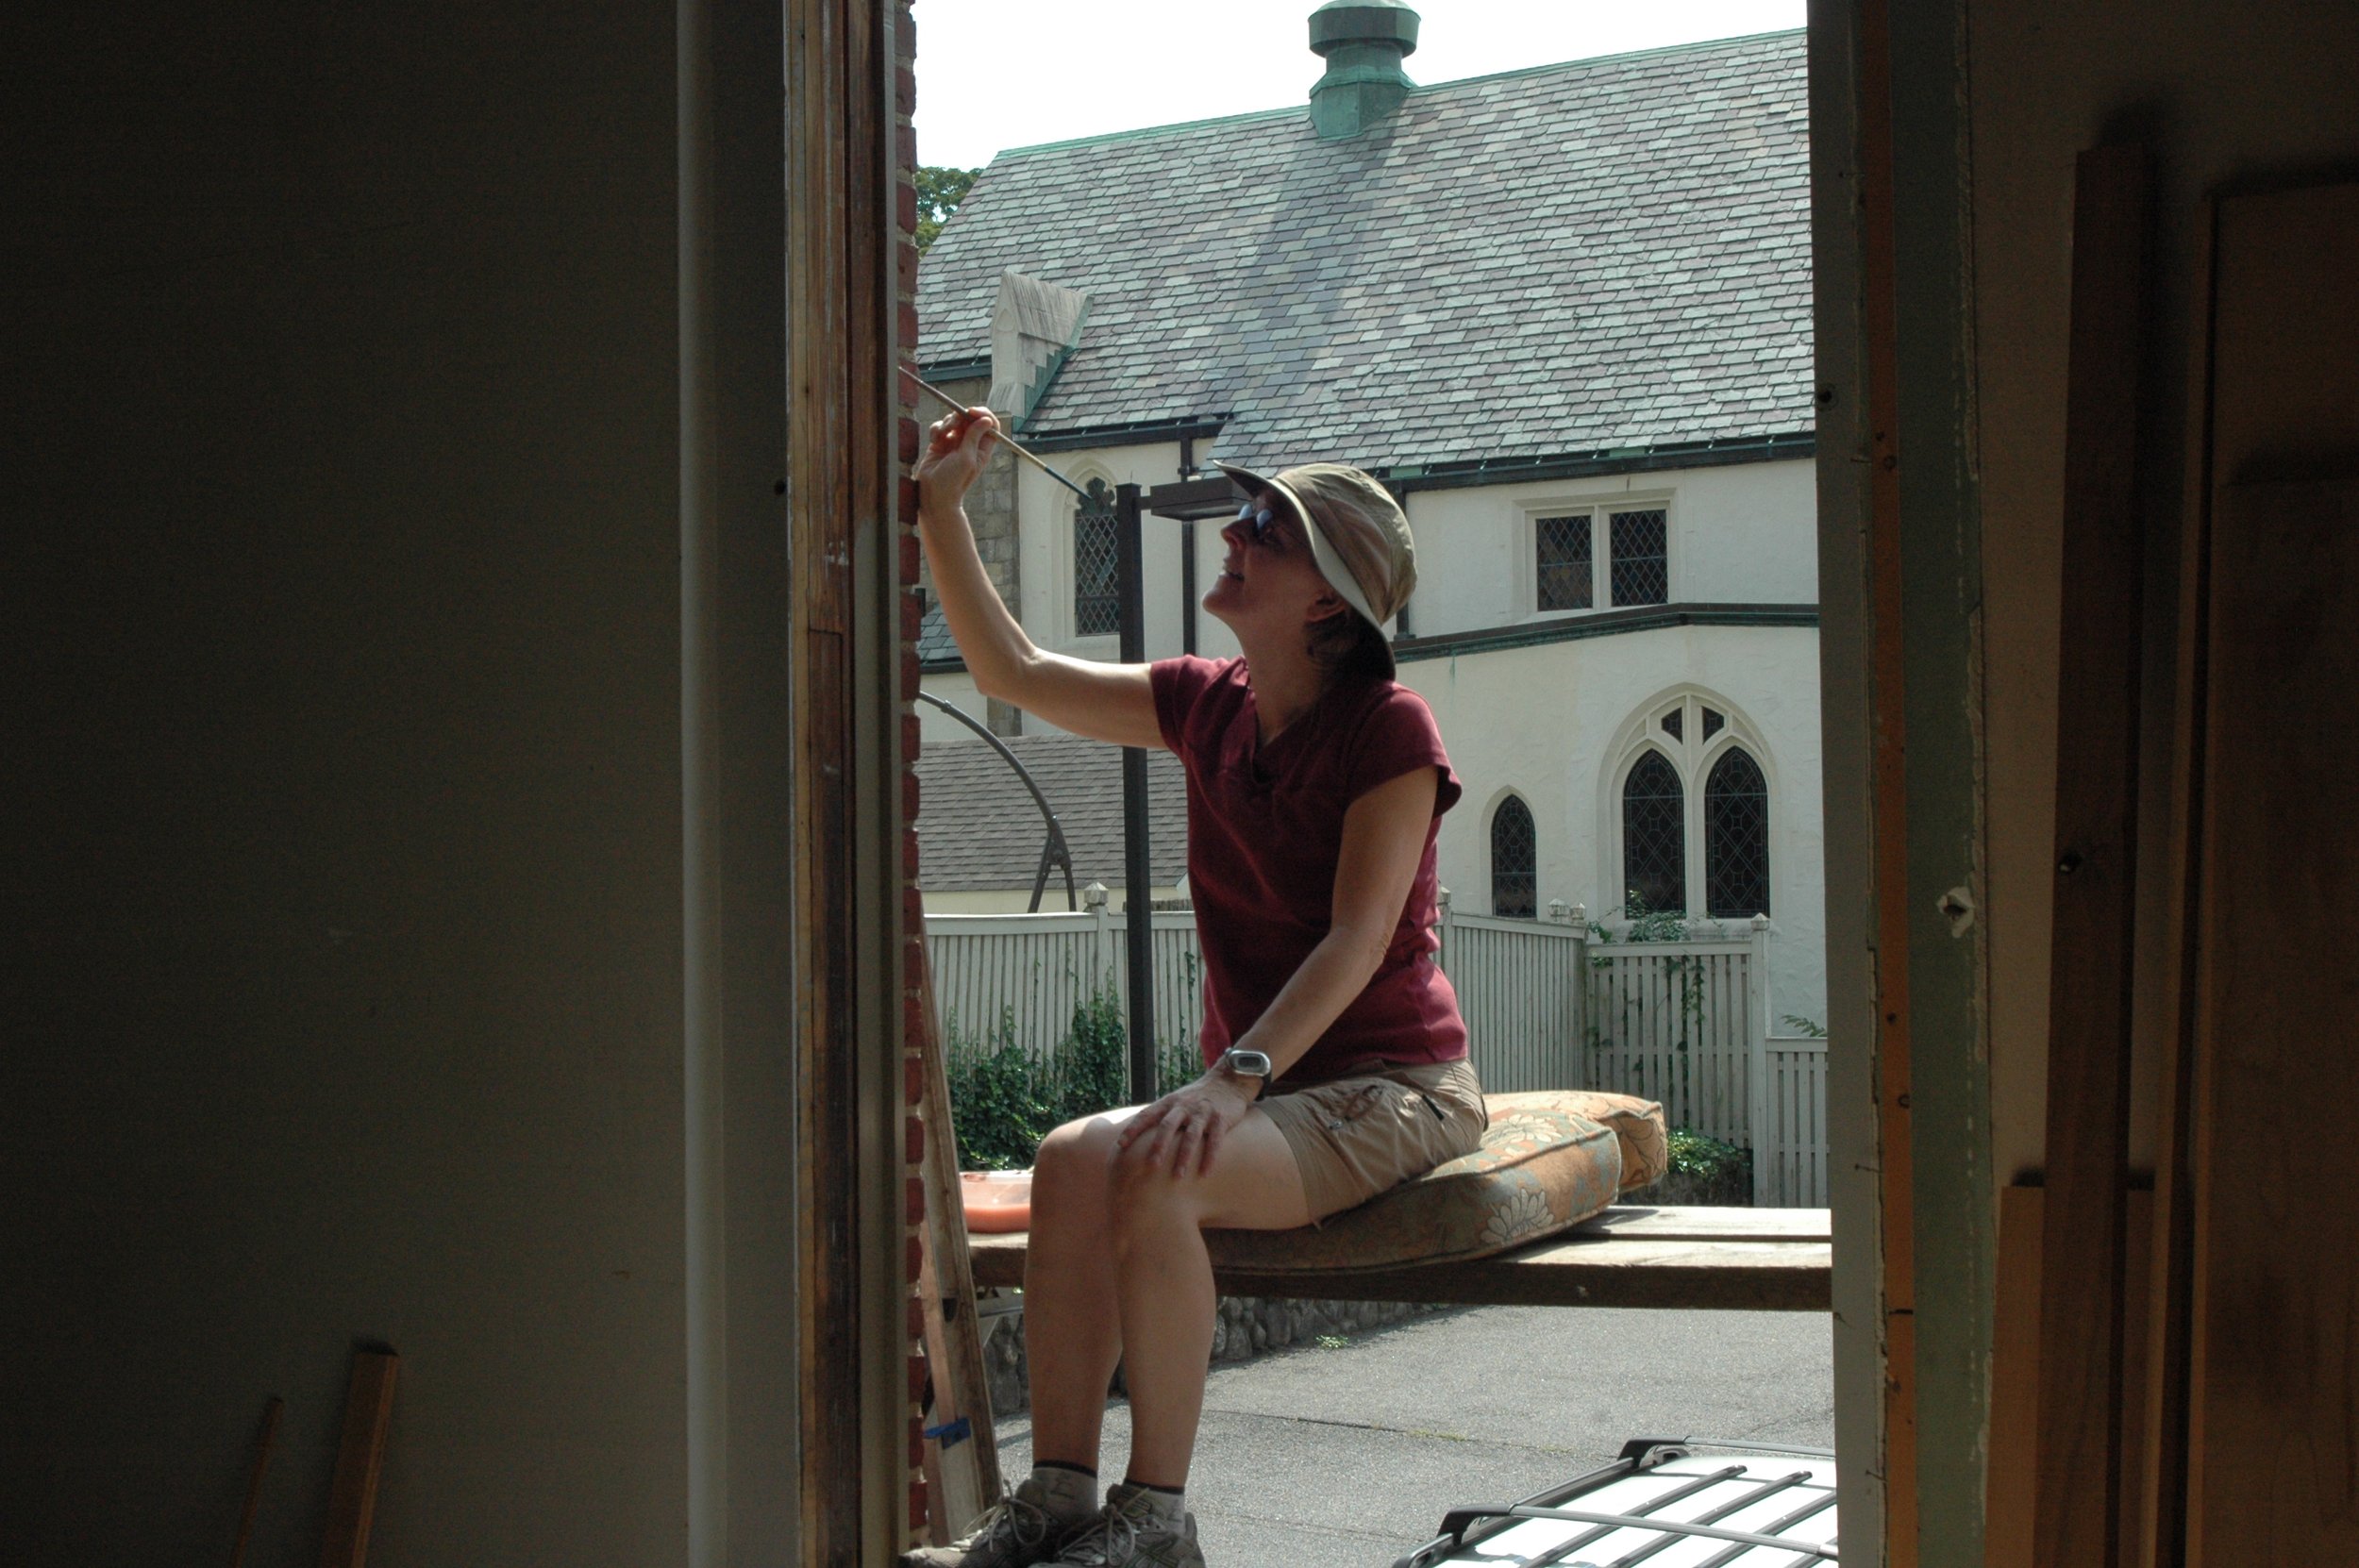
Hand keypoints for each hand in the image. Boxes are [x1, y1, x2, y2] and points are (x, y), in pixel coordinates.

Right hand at [913, 404, 1000, 514]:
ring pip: (953, 420)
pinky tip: (934, 441)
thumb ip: (974, 437)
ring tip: (941, 436)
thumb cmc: (953, 481)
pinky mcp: (940, 443)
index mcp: (982, 449)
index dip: (982, 414)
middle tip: (952, 425)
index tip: (970, 412)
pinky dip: (936, 430)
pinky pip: (939, 427)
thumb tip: (987, 420)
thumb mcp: (966, 458)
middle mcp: (970, 444)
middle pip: (970, 419)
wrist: (933, 494)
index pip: (990, 425)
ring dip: (946, 424)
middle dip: (959, 417)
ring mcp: (954, 442)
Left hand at [1113, 1072, 1256, 1178]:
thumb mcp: (1176, 1100)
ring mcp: (1202, 1112)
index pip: (1147, 1115)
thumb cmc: (1197, 1097)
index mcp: (1169, 1103)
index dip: (1133, 1129)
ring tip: (1177, 1176)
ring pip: (1191, 1136)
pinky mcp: (1220, 1119)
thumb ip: (1160, 1115)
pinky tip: (1205, 1173)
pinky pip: (1214, 1141)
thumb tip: (1135, 1135)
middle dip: (1159, 1146)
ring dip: (1184, 1157)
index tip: (1120, 1145)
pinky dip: (1210, 1157)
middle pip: (1168, 1126)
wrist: (1227, 1082)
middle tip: (1151, 1166)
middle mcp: (1184, 1106)